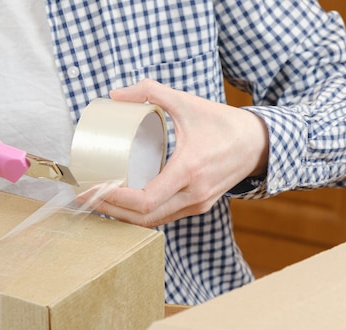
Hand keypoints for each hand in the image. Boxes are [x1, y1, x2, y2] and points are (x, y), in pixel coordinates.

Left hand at [78, 79, 268, 227]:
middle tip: (85, 196)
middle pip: (142, 218)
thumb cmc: (223, 124)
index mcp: (189, 170)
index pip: (145, 200)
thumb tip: (115, 94)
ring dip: (122, 215)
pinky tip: (122, 203)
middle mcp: (193, 195)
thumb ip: (150, 92)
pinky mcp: (197, 206)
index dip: (114, 199)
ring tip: (98, 199)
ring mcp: (196, 204)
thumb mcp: (187, 102)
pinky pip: (163, 217)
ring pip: (152, 223)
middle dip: (109, 210)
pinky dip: (139, 215)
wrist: (260, 144)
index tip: (91, 189)